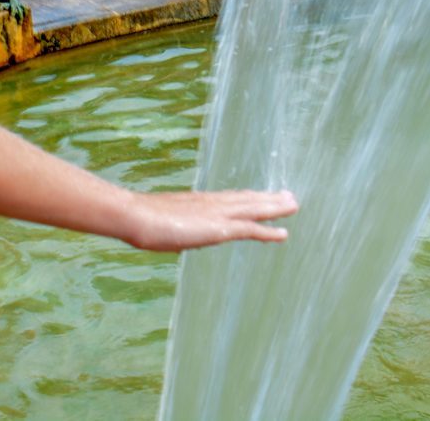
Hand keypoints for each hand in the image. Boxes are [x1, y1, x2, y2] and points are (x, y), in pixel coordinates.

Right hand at [122, 188, 298, 251]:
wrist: (136, 216)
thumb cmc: (139, 219)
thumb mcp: (158, 220)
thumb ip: (167, 223)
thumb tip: (162, 228)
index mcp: (199, 202)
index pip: (230, 199)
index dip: (248, 198)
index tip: (261, 195)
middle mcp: (212, 204)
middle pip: (246, 200)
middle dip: (268, 199)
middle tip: (289, 196)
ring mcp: (217, 215)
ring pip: (253, 209)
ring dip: (274, 208)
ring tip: (293, 205)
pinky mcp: (219, 228)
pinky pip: (250, 229)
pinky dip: (268, 231)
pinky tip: (283, 233)